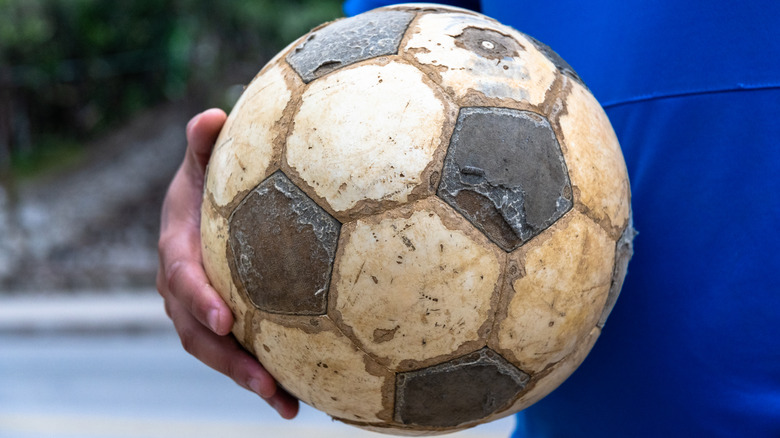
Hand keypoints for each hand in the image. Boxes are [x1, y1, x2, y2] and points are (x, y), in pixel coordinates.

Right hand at [157, 108, 298, 418]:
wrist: (202, 216)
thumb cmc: (207, 186)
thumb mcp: (203, 163)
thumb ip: (203, 145)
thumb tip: (211, 115)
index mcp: (177, 251)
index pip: (181, 278)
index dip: (198, 300)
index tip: (225, 319)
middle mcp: (183, 292)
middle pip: (197, 334)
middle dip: (228, 360)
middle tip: (262, 380)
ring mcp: (202, 314)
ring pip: (219, 355)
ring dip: (250, 381)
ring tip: (287, 405)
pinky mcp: (226, 327)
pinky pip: (241, 355)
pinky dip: (265, 377)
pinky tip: (301, 398)